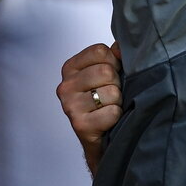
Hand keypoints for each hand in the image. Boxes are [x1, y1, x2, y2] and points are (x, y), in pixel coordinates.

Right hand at [56, 42, 122, 174]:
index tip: (112, 75)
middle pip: (106, 71)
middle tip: (111, 95)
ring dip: (117, 101)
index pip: (100, 51)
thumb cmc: (107, 100)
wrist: (103, 138)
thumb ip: (114, 55)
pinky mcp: (79, 125)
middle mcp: (65, 86)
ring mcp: (70, 106)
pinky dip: (116, 116)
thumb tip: (120, 47)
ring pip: (111, 91)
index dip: (114, 62)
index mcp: (71, 68)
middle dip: (117, 83)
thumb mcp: (110, 72)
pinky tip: (108, 121)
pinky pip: (112, 112)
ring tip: (109, 107)